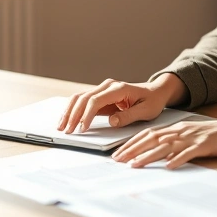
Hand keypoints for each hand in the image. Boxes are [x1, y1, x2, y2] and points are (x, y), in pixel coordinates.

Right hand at [58, 75, 186, 133]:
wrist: (155, 92)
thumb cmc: (152, 101)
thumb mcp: (146, 111)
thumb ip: (129, 116)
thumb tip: (112, 121)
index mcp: (119, 88)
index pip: (96, 100)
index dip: (87, 115)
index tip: (82, 129)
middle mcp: (108, 86)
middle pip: (84, 98)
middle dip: (73, 115)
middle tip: (67, 131)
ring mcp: (103, 89)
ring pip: (80, 98)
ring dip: (69, 112)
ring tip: (61, 127)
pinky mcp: (100, 95)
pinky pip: (83, 101)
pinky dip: (73, 110)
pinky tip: (67, 120)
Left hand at [111, 115, 216, 168]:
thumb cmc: (209, 134)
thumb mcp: (187, 134)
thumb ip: (171, 141)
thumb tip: (154, 152)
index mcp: (174, 128)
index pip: (148, 134)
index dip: (131, 143)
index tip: (118, 153)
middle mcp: (179, 131)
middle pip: (152, 139)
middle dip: (133, 149)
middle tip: (118, 160)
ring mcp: (191, 138)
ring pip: (166, 146)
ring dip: (149, 156)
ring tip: (135, 165)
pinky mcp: (203, 146)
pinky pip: (188, 153)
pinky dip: (177, 159)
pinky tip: (169, 166)